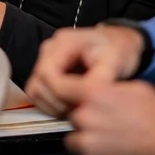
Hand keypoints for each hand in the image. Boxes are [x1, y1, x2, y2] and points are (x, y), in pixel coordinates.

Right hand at [25, 25, 143, 117]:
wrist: (119, 43)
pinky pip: (39, 92)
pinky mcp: (47, 70)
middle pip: (37, 83)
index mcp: (64, 42)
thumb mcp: (114, 61)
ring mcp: (46, 59)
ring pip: (35, 90)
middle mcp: (50, 48)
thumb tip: (86, 97)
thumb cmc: (118, 49)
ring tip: (74, 110)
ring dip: (50, 105)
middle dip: (55, 103)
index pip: (47, 73)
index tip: (76, 104)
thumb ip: (99, 78)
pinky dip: (50, 103)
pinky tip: (69, 106)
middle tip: (77, 112)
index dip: (58, 94)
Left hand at [65, 81, 154, 154]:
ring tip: (109, 143)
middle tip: (105, 123)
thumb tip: (97, 92)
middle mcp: (86, 118)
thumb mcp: (135, 88)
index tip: (69, 96)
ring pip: (75, 141)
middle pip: (72, 117)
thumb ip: (109, 89)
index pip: (62, 86)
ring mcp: (88, 146)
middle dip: (85, 119)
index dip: (65, 91)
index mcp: (95, 94)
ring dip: (87, 141)